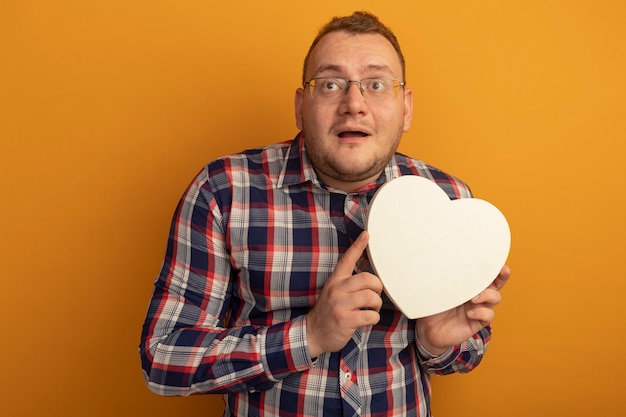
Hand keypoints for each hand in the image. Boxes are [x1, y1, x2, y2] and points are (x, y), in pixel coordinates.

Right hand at [306, 231, 382, 357]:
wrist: (313, 333)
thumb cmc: (329, 312)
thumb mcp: (333, 292)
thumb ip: (347, 284)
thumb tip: (369, 280)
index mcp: (335, 281)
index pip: (347, 259)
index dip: (358, 245)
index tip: (367, 234)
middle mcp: (337, 289)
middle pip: (368, 279)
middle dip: (378, 288)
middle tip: (375, 296)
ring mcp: (340, 305)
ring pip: (371, 297)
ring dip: (377, 304)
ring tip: (372, 309)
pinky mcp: (345, 320)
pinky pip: (370, 315)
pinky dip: (374, 318)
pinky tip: (368, 319)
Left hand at [416, 265, 510, 355]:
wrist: (428, 329)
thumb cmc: (432, 306)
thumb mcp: (436, 290)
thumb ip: (442, 278)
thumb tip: (440, 261)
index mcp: (467, 285)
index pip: (482, 273)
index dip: (492, 266)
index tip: (496, 259)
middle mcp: (476, 295)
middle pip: (496, 283)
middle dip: (502, 276)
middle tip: (503, 270)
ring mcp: (478, 308)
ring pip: (495, 297)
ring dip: (487, 295)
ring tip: (473, 299)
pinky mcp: (477, 323)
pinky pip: (488, 316)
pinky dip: (481, 313)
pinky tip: (469, 314)